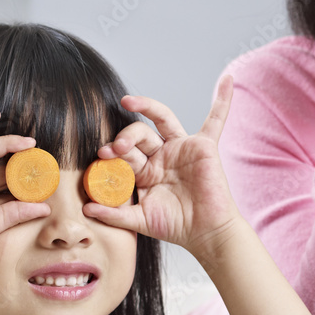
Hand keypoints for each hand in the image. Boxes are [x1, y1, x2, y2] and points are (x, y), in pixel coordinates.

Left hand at [83, 76, 239, 258]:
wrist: (206, 234)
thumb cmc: (176, 226)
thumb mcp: (139, 220)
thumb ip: (114, 214)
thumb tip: (86, 209)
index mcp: (145, 170)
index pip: (125, 153)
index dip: (113, 152)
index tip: (102, 156)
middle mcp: (162, 155)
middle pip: (139, 134)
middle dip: (125, 138)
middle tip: (116, 148)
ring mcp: (182, 148)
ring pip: (162, 119)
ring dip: (146, 107)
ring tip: (128, 102)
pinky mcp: (205, 147)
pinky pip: (215, 120)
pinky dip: (222, 100)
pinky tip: (227, 80)